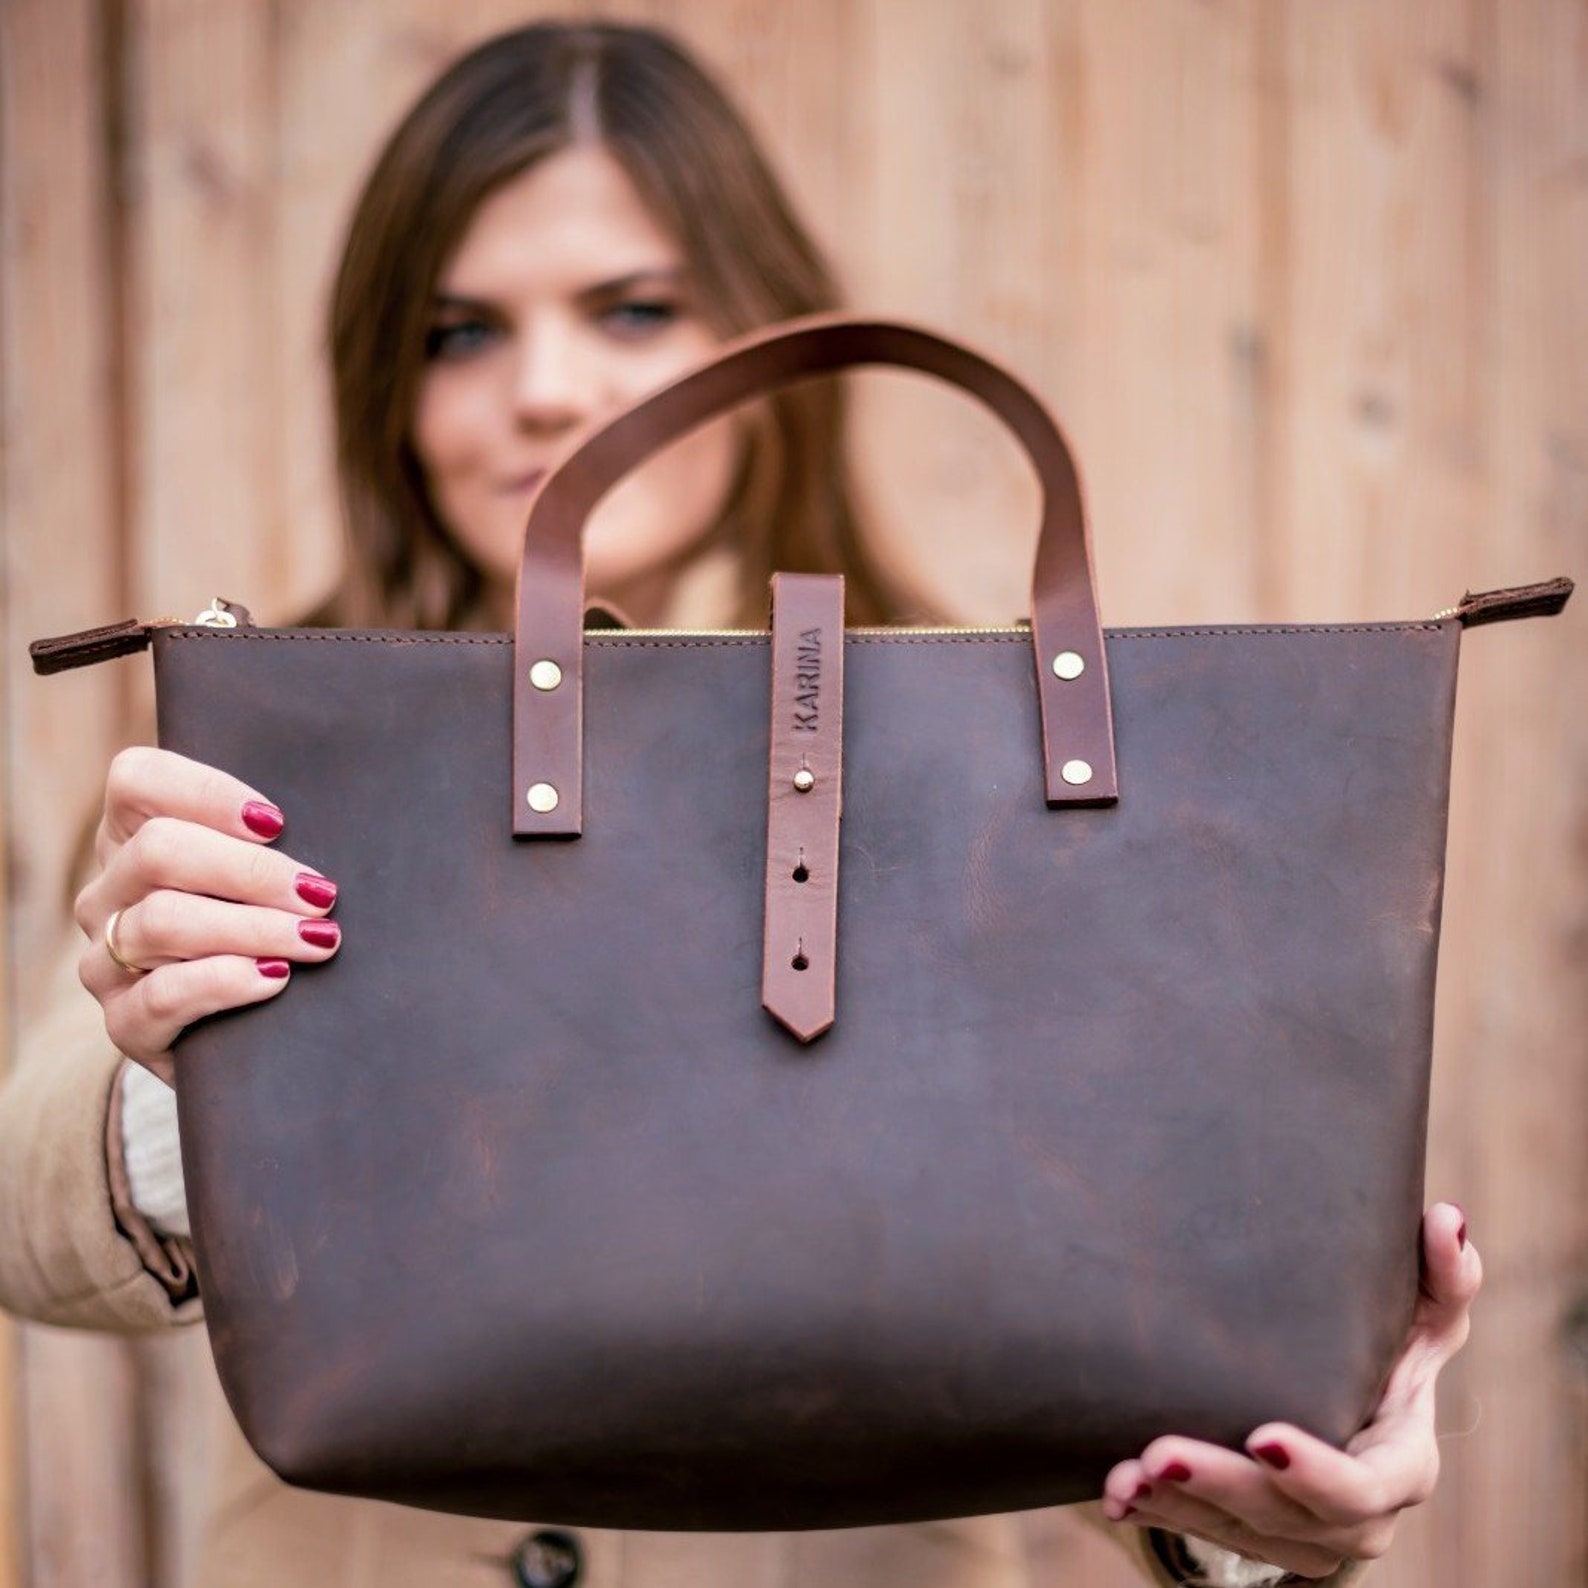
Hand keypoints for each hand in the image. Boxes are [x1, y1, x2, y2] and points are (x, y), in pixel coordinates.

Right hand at [74, 746, 341, 1083]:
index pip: (137, 779)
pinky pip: (161, 996)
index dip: (205, 792)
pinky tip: (275, 978)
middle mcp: (109, 892)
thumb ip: (270, 838)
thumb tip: (333, 812)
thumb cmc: (271, 928)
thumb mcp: (263, 874)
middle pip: (158, 850)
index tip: (276, 821)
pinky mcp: (125, 1024)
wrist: (252, 1038)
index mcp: (133, 836)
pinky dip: (224, 981)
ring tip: (317, 939)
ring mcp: (107, 959)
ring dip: (253, 927)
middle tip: (320, 894)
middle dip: (250, 870)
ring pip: (161, 922)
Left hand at [1100, 1203, 1479, 1579]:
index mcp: (1401, 1464)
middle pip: (1287, 1515)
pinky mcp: (1258, 1540)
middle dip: (1222, 1486)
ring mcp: (1305, 1537)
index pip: (1365, 1485)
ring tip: (1122, 1476)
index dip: (1317, 1472)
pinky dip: (1161, 1516)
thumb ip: (1444, 1274)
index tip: (1263, 1435)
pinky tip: (1116, 1494)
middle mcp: (1358, 1518)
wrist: (1356, 1404)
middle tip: (1159, 1453)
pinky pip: (1206, 1537)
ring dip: (1178, 1507)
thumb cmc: (1394, 1345)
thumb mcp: (1426, 1313)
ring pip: (1237, 1535)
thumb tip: (1445, 1218)